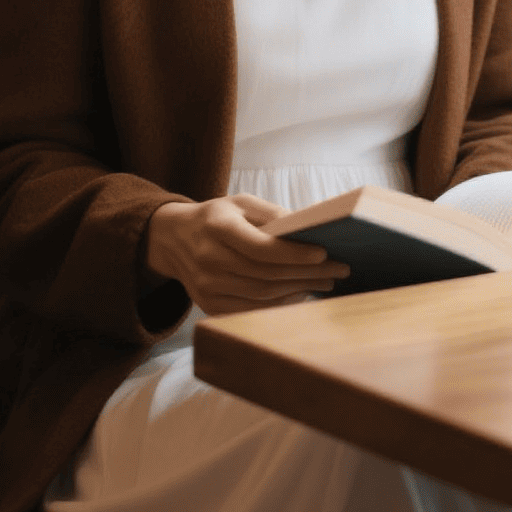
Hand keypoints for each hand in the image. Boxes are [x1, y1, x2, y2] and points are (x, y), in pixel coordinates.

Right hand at [143, 192, 349, 313]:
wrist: (173, 239)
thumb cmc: (216, 217)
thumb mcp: (240, 203)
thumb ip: (272, 213)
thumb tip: (308, 228)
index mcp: (217, 227)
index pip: (260, 247)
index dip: (293, 253)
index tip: (323, 253)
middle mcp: (209, 259)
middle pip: (266, 274)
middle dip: (307, 273)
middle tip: (338, 269)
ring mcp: (206, 287)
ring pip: (261, 295)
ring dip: (299, 289)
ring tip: (326, 282)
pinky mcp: (208, 305)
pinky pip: (251, 309)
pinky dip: (279, 304)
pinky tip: (301, 294)